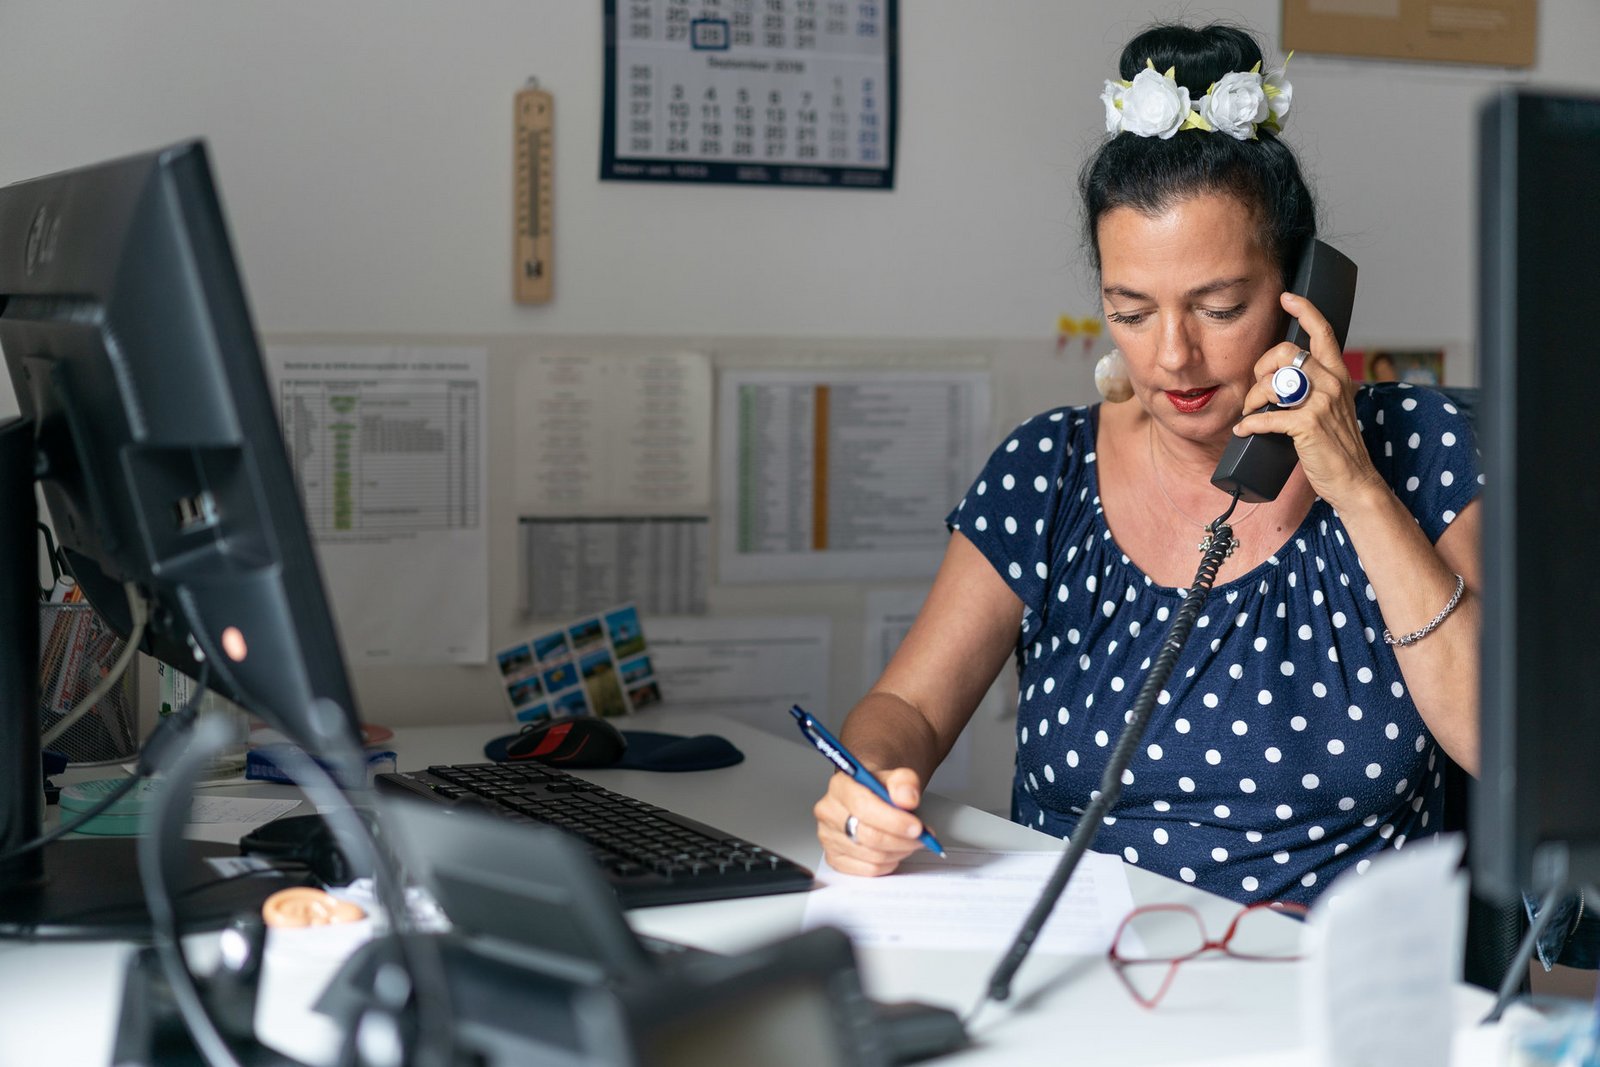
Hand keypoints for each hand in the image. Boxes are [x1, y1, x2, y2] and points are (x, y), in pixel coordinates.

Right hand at [813, 766, 927, 875]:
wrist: (870, 798)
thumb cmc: (880, 789)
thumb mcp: (897, 777)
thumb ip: (905, 782)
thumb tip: (907, 798)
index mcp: (840, 786)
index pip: (864, 808)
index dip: (893, 821)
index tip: (917, 827)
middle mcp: (829, 811)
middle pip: (868, 836)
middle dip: (901, 840)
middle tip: (920, 837)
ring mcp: (828, 837)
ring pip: (872, 856)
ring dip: (898, 851)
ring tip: (909, 841)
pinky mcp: (834, 858)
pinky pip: (868, 870)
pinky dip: (888, 864)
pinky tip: (894, 851)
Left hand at [1232, 292, 1384, 510]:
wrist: (1352, 480)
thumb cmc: (1336, 446)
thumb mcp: (1332, 407)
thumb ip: (1314, 388)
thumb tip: (1280, 380)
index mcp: (1338, 376)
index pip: (1324, 332)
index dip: (1305, 310)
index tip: (1287, 298)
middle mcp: (1332, 383)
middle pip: (1287, 353)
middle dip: (1262, 368)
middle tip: (1257, 389)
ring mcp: (1321, 403)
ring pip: (1273, 383)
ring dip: (1253, 398)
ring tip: (1250, 413)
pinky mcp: (1308, 426)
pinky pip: (1267, 417)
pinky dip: (1249, 424)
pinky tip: (1243, 431)